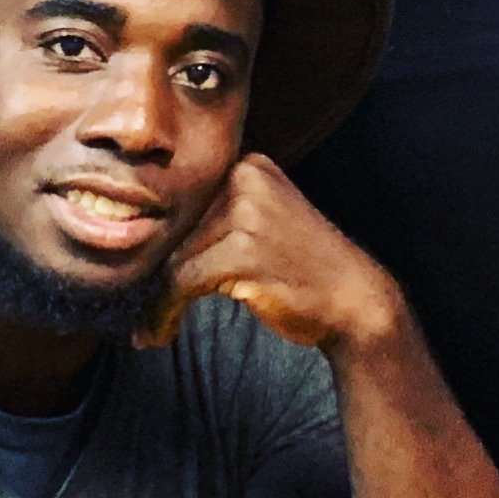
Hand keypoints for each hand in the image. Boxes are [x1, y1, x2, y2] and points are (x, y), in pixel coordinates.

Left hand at [139, 154, 406, 356]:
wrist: (354, 298)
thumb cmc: (304, 267)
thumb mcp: (266, 218)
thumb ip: (219, 215)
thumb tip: (147, 241)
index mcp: (250, 164)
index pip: (184, 203)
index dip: (162, 245)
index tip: (150, 279)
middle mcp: (247, 179)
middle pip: (176, 230)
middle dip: (157, 274)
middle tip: (144, 311)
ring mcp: (247, 213)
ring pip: (174, 258)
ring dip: (157, 301)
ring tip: (153, 328)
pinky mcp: (242, 252)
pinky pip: (181, 283)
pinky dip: (164, 313)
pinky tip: (161, 333)